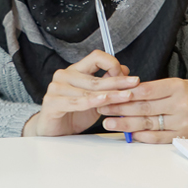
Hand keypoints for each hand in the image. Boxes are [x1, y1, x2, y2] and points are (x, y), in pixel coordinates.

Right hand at [22, 50, 138, 137]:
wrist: (55, 130)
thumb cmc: (75, 113)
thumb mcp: (96, 98)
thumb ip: (106, 84)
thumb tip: (125, 70)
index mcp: (75, 71)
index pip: (95, 57)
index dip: (112, 63)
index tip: (126, 75)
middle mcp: (64, 76)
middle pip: (95, 77)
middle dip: (118, 82)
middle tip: (135, 83)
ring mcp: (56, 88)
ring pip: (89, 91)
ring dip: (110, 94)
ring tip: (127, 96)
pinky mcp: (51, 101)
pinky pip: (76, 102)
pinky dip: (91, 102)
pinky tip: (103, 101)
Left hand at [97, 77, 187, 143]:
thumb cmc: (186, 94)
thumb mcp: (172, 85)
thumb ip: (150, 89)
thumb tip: (121, 92)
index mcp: (176, 87)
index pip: (145, 91)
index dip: (124, 94)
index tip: (107, 95)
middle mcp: (180, 104)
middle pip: (144, 107)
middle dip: (119, 108)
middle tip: (102, 109)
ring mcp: (183, 121)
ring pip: (149, 123)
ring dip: (126, 123)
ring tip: (109, 123)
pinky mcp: (182, 135)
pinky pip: (159, 137)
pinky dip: (143, 136)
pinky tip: (129, 134)